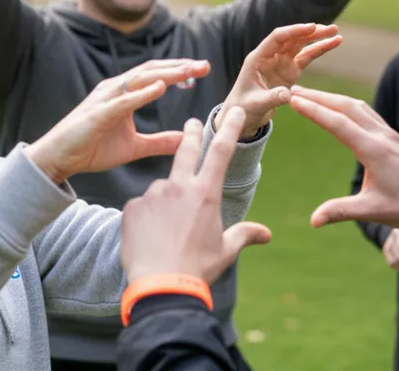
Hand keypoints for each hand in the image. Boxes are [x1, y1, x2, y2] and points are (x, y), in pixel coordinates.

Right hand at [25, 59, 210, 181]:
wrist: (58, 159)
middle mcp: (115, 89)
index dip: (179, 70)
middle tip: (204, 65)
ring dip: (165, 74)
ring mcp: (105, 99)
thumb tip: (185, 141)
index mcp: (124, 93)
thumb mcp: (134, 148)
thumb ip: (159, 142)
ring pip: (139, 80)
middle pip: (152, 71)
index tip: (203, 69)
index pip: (156, 75)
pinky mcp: (97, 114)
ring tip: (188, 72)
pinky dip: (142, 93)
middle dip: (179, 67)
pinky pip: (123, 101)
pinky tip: (161, 88)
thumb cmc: (92, 149)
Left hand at [121, 107, 271, 283]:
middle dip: (191, 133)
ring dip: (167, 201)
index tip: (233, 112)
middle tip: (192, 123)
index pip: (221, 152)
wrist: (160, 286)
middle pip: (186, 150)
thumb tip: (266, 234)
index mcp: (205, 193)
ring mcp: (152, 195)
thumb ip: (244, 235)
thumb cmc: (197, 268)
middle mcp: (178, 186)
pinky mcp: (131, 207)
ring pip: (162, 189)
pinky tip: (150, 237)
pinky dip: (147, 216)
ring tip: (168, 232)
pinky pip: (142, 207)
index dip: (229, 129)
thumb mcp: (226, 250)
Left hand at [215, 23, 340, 137]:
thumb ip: (272, 98)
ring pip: (301, 45)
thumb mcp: (255, 104)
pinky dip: (319, 50)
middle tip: (329, 29)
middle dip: (310, 32)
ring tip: (335, 31)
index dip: (294, 31)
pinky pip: (307, 57)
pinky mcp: (290, 71)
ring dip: (317, 38)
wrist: (243, 116)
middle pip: (292, 38)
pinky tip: (334, 42)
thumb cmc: (243, 108)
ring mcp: (281, 62)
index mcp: (257, 58)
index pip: (277, 38)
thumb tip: (288, 95)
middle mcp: (270, 56)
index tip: (311, 27)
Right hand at [287, 85, 398, 251]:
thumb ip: (341, 212)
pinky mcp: (393, 137)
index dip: (313, 110)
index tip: (293, 100)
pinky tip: (340, 108)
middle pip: (345, 107)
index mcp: (374, 150)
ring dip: (332, 98)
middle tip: (293, 91)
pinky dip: (347, 105)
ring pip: (357, 107)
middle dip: (318, 97)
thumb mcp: (373, 211)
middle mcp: (381, 136)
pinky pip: (367, 113)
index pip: (337, 123)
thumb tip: (313, 221)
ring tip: (310, 96)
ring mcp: (389, 134)